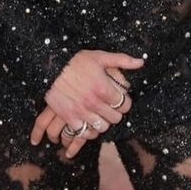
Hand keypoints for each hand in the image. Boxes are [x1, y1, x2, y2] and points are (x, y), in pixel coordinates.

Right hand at [29, 50, 145, 159]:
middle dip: (115, 113)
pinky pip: (85, 133)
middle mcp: (94, 103)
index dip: (125, 103)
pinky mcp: (70, 118)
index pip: (124, 104)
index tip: (120, 100)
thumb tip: (141, 62)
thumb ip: (121, 60)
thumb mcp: (99, 57)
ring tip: (101, 116)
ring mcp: (82, 112)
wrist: (49, 68)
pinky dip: (89, 131)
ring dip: (104, 122)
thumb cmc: (74, 62)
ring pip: (102, 127)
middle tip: (111, 108)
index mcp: (103, 88)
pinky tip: (89, 123)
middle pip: (115, 118)